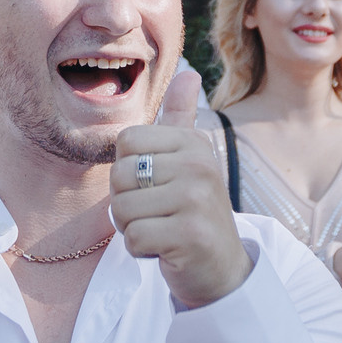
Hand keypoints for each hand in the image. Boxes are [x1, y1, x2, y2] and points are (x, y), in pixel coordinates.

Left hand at [110, 70, 251, 307]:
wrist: (221, 269)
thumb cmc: (193, 212)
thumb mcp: (189, 161)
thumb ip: (181, 118)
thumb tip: (188, 73)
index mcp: (193, 143)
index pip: (125, 142)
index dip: (127, 171)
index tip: (154, 187)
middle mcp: (199, 165)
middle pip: (120, 176)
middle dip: (127, 204)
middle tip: (158, 216)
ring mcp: (197, 199)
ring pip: (122, 209)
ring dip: (133, 229)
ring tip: (162, 232)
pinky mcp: (190, 235)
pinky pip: (134, 237)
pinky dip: (141, 251)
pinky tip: (165, 251)